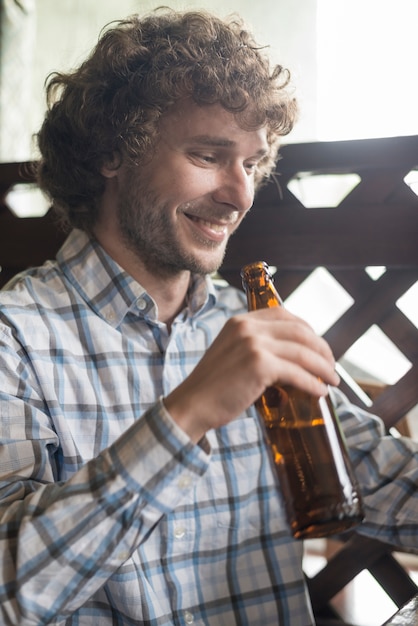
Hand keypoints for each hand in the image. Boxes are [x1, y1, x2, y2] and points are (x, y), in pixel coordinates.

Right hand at [164, 308, 339, 441]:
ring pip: (303, 352)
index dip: (307, 330)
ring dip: (323, 367)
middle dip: (321, 348)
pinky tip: (319, 392)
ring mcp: (253, 344)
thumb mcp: (231, 354)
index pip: (284, 314)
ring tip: (331, 381)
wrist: (192, 405)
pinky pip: (297, 372)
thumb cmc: (212, 388)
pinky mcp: (259, 365)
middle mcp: (247, 327)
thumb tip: (290, 361)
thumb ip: (255, 349)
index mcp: (240, 322)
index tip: (318, 346)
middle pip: (299, 331)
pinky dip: (312, 383)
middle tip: (331, 366)